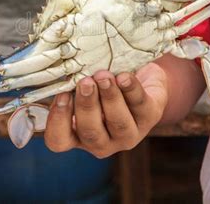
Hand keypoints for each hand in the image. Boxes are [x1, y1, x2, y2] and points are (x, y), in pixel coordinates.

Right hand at [44, 62, 167, 157]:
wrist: (139, 75)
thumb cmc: (102, 81)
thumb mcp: (84, 82)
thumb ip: (70, 81)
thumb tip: (59, 67)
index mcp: (78, 135)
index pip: (59, 140)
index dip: (58, 121)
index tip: (61, 95)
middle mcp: (103, 141)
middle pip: (91, 133)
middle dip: (87, 106)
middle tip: (85, 82)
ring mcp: (128, 133)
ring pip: (118, 123)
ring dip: (110, 98)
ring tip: (104, 76)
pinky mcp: (150, 117)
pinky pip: (140, 105)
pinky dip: (131, 89)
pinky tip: (124, 76)